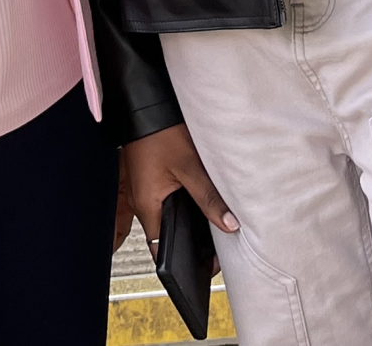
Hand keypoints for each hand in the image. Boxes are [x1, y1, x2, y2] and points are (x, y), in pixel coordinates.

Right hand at [120, 124, 238, 259]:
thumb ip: (209, 197)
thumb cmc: (159, 132)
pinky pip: (165, 200)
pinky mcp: (150, 179)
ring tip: (210, 225)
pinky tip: (200, 201)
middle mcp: (142, 201)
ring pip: (166, 216)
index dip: (181, 260)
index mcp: (147, 205)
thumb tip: (229, 224)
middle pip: (165, 233)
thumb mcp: (189, 166)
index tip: (205, 265)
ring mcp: (145, 190)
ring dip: (185, 222)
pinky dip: (182, 205)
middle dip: (188, 243)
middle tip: (214, 248)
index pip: (161, 247)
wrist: (144, 105)